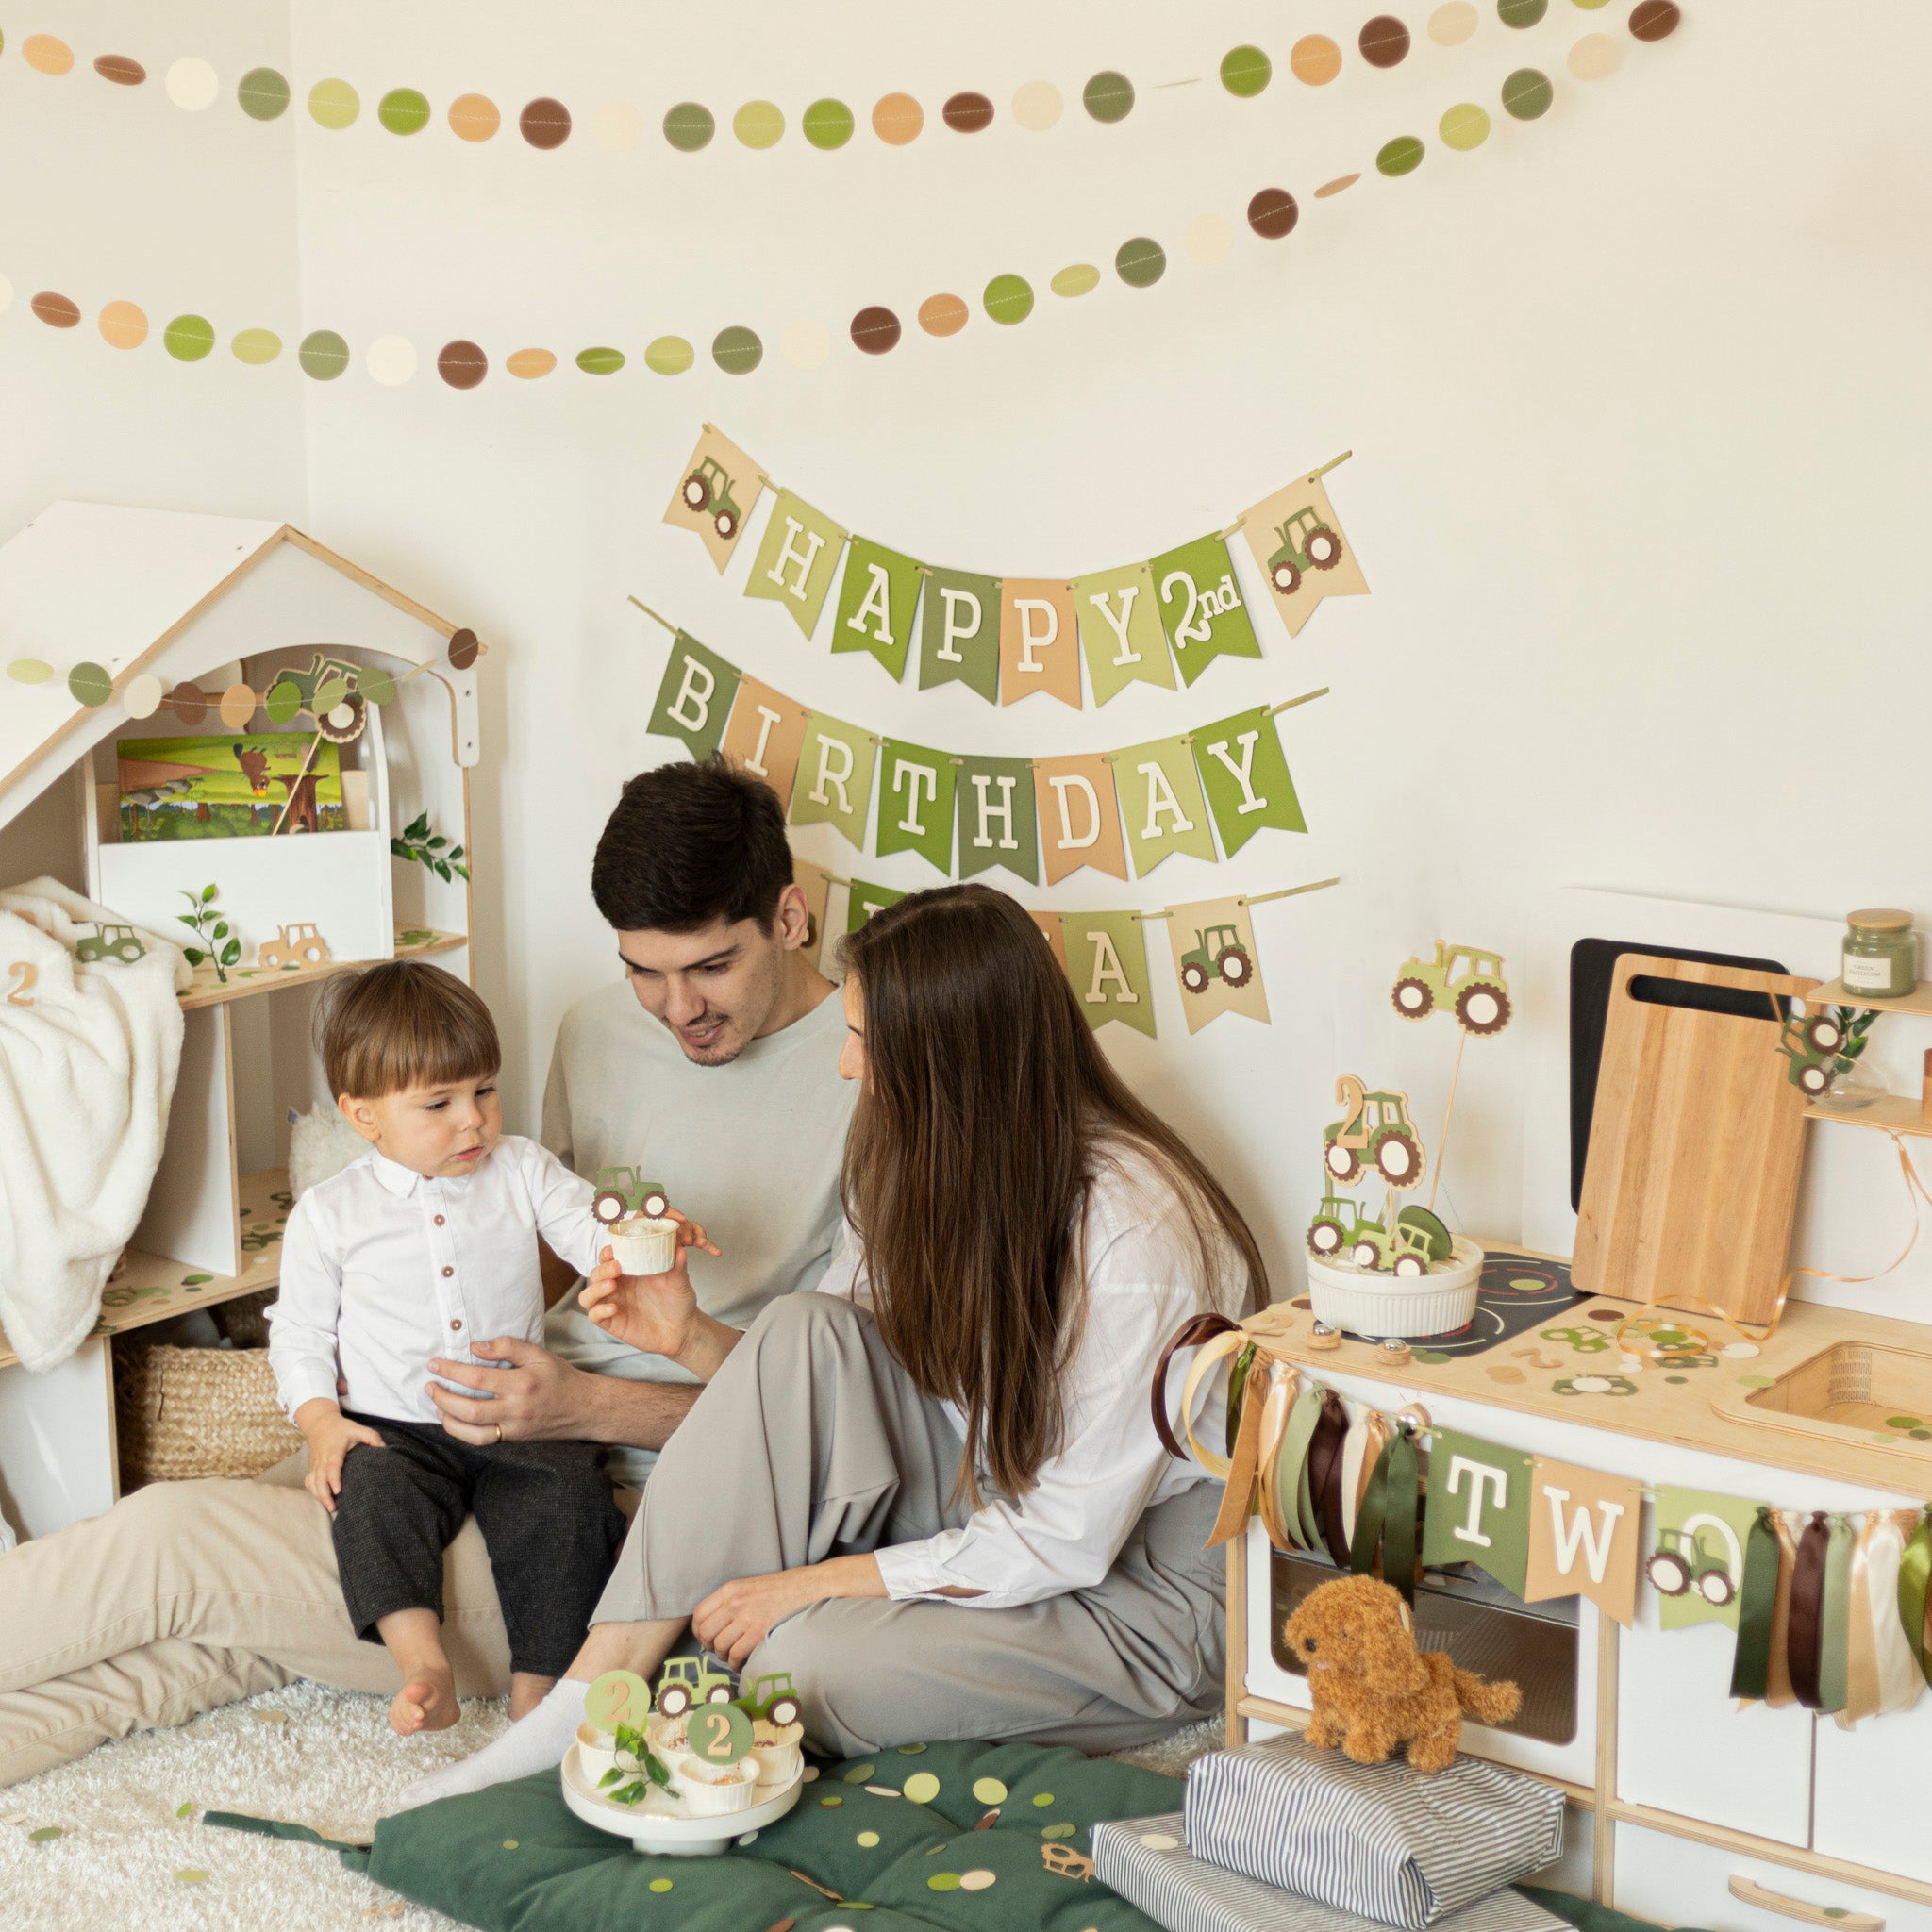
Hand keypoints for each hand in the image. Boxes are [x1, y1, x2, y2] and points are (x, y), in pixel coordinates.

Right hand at [296, 1404, 384, 1514]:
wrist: (320, 1423)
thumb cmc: (341, 1428)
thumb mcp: (357, 1428)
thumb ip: (371, 1436)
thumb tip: (383, 1448)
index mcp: (334, 1449)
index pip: (332, 1466)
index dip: (334, 1479)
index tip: (338, 1491)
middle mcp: (322, 1458)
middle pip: (319, 1478)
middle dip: (324, 1494)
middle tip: (333, 1508)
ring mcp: (315, 1463)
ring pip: (312, 1481)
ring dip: (318, 1495)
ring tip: (329, 1507)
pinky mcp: (312, 1466)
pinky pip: (308, 1481)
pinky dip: (312, 1490)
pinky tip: (320, 1499)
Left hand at [426, 1337, 592, 1444]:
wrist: (582, 1407)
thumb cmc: (559, 1377)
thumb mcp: (538, 1353)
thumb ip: (507, 1346)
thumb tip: (476, 1347)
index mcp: (521, 1383)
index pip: (477, 1377)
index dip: (451, 1370)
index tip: (435, 1364)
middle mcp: (515, 1408)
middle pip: (468, 1409)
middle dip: (442, 1397)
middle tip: (429, 1385)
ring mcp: (513, 1427)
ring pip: (471, 1432)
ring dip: (448, 1419)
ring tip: (436, 1405)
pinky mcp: (512, 1438)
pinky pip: (482, 1440)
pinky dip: (462, 1432)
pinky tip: (453, 1420)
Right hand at [578, 1210, 720, 1361]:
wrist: (683, 1328)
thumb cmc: (678, 1300)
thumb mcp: (679, 1280)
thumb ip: (677, 1264)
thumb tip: (680, 1249)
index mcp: (629, 1270)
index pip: (609, 1257)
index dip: (607, 1252)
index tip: (614, 1249)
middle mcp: (617, 1285)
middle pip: (596, 1273)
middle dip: (602, 1268)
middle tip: (617, 1267)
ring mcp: (612, 1303)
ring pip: (588, 1295)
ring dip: (595, 1288)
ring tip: (611, 1285)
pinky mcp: (612, 1322)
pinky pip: (594, 1315)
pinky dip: (600, 1310)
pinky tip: (614, 1308)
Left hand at [692, 1553, 886, 1667]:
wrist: (809, 1587)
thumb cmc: (781, 1588)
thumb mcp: (750, 1586)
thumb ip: (731, 1601)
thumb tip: (715, 1624)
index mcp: (730, 1589)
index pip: (699, 1614)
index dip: (699, 1631)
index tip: (706, 1638)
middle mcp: (735, 1603)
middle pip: (706, 1632)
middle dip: (710, 1646)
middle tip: (720, 1649)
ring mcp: (747, 1618)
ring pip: (720, 1646)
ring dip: (724, 1656)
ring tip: (734, 1655)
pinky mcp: (759, 1633)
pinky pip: (736, 1655)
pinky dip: (736, 1663)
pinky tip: (743, 1661)